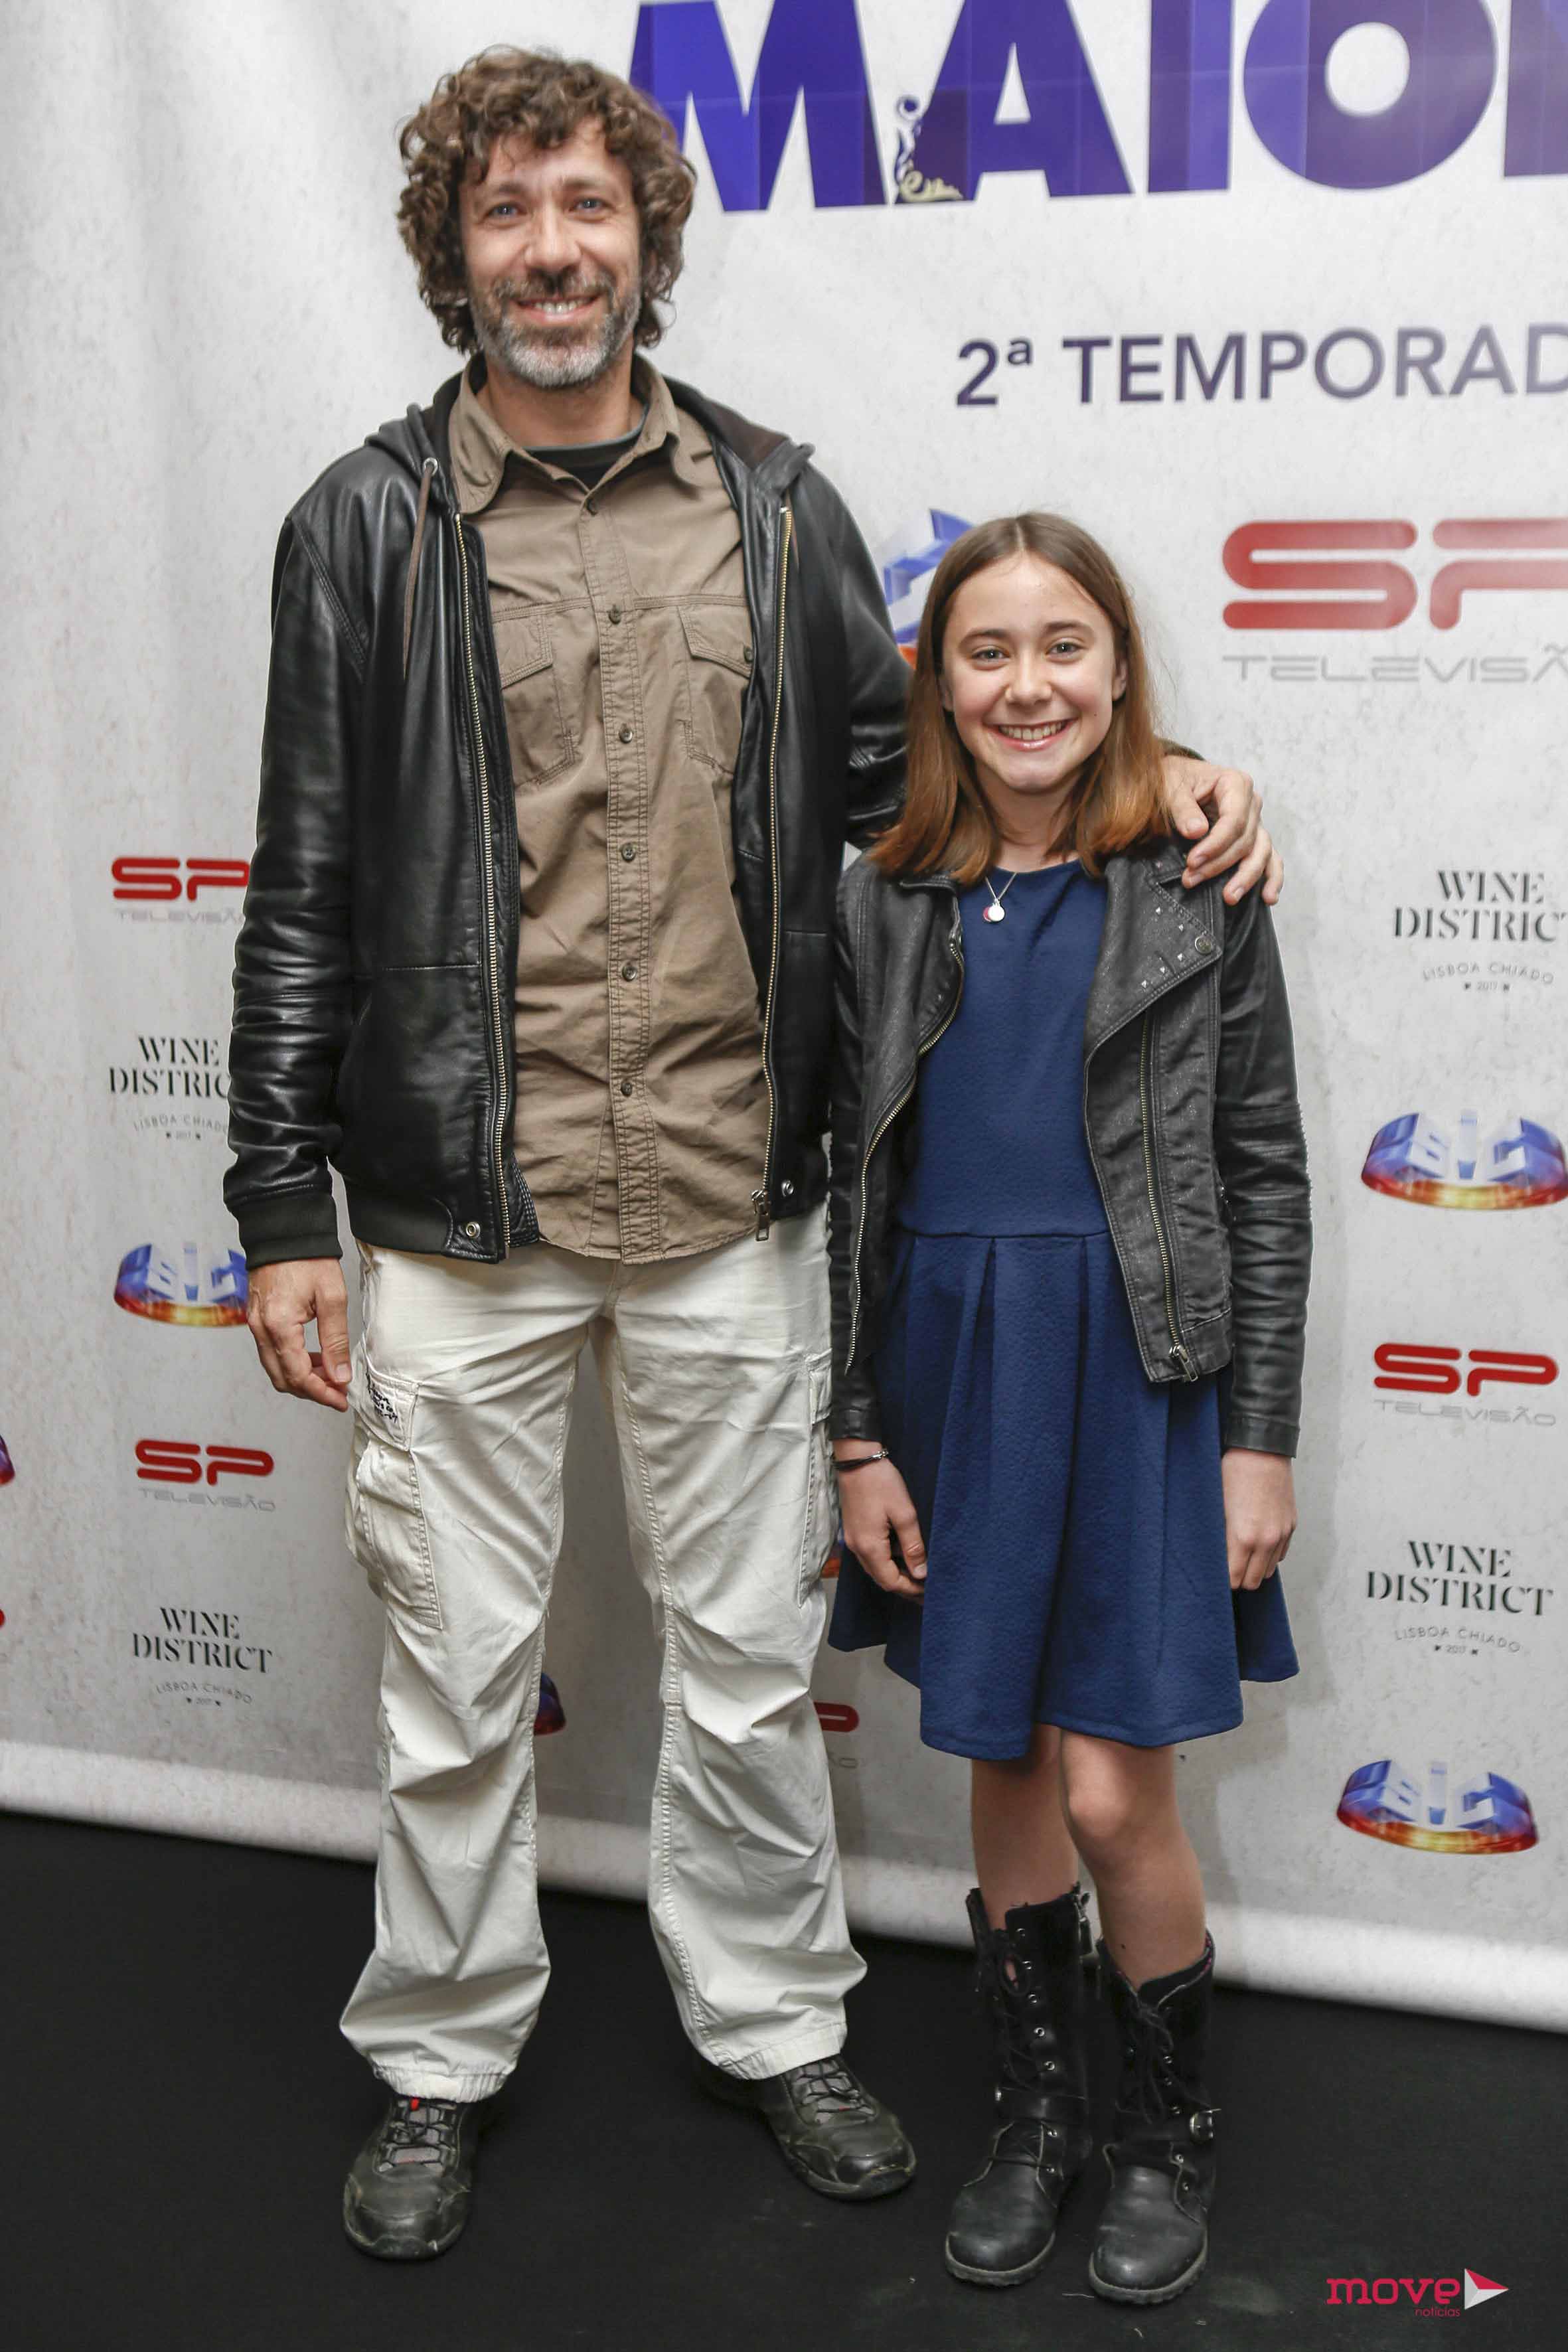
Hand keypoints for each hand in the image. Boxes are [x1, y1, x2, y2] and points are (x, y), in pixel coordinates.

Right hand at [246, 1258, 351, 1410]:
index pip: (297, 1376)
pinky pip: (271, 1352)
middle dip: (311, 1391)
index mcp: (278, 1325)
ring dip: (301, 1378)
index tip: (340, 1400)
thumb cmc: (307, 1258)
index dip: (321, 1393)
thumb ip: (334, 1340)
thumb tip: (339, 1375)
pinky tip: (314, 1358)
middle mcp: (261, 1329)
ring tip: (330, 1375)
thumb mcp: (332, 1297)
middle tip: (337, 1393)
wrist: (284, 1231)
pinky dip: (291, 1362)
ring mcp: (255, 1324)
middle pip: (282, 1378)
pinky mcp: (257, 1319)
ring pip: (275, 1368)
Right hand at [833, 1447, 927, 1599]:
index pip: (890, 1581)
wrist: (857, 1459)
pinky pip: (871, 1555)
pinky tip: (902, 1557)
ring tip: (918, 1576)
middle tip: (925, 1591)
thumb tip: (921, 1572)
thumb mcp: (904, 1514)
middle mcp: (857, 1548)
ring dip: (895, 1575)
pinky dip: (888, 1562)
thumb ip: (913, 1546)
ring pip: (876, 1568)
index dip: (910, 1589)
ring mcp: (853, 1540)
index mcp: (870, 1547)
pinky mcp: (854, 1531)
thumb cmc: (881, 1483)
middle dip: (904, 1586)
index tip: (928, 1593)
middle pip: (881, 1578)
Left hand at [1162, 756, 1282, 904]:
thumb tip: (1196, 831)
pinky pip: (1270, 858)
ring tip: (1229, 898)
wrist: (1176, 780)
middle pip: (1245, 840)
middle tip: (1191, 880)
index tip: (1192, 862)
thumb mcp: (1171, 788)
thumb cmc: (1173, 781)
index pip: (1234, 820)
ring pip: (1261, 852)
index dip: (1215, 844)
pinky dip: (1271, 878)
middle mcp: (1252, 803)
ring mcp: (1256, 822)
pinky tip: (1268, 898)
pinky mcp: (1254, 838)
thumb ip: (1183, 808)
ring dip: (1245, 877)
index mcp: (1236, 784)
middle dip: (1219, 864)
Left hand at [1221, 1449, 1295, 1590]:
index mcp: (1243, 1537)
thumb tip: (1216, 1555)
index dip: (1224, 1581)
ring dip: (1255, 1568)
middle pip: (1254, 1581)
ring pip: (1269, 1570)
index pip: (1235, 1578)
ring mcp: (1282, 1533)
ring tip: (1241, 1556)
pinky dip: (1269, 1555)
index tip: (1216, 1577)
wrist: (1262, 1449)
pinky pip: (1281, 1554)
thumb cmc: (1234, 1473)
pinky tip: (1257, 1544)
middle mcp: (1266, 1540)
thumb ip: (1219, 1536)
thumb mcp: (1217, 1506)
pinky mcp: (1291, 1525)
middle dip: (1240, 1579)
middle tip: (1227, 1569)